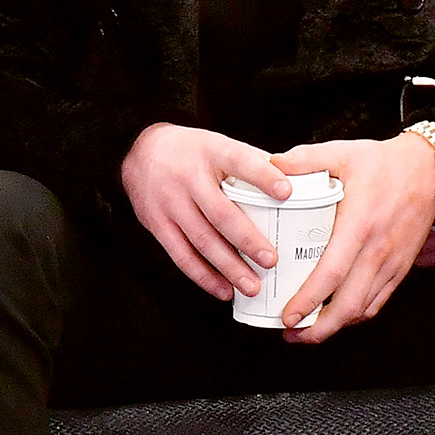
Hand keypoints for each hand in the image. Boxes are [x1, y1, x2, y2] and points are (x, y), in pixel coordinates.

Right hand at [121, 123, 291, 301]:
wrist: (139, 151)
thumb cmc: (192, 151)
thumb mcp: (219, 144)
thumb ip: (251, 161)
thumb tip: (295, 182)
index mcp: (212, 152)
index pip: (240, 161)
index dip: (263, 176)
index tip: (287, 192)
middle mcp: (189, 178)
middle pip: (221, 213)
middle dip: (248, 240)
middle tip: (272, 261)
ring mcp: (171, 203)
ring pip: (203, 241)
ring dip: (230, 268)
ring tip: (253, 286)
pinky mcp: (157, 224)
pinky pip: (182, 256)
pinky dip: (204, 277)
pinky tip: (224, 290)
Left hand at [270, 133, 434, 342]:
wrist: (430, 169)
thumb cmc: (385, 163)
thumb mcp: (342, 153)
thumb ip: (305, 159)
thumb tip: (271, 165)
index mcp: (359, 224)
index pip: (332, 273)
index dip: (308, 300)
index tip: (287, 316)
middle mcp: (377, 250)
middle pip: (349, 304)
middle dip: (318, 328)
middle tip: (290, 333)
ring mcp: (391, 262)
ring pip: (363, 308)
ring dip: (335, 326)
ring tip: (307, 330)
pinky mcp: (400, 267)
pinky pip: (378, 301)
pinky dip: (356, 315)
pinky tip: (338, 315)